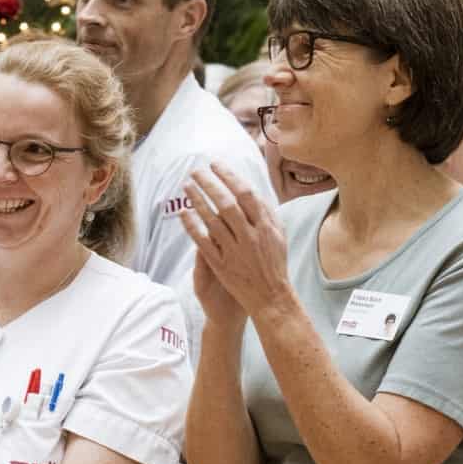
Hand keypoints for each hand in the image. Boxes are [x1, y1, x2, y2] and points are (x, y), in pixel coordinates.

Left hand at [179, 164, 291, 320]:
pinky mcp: (221, 265)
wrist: (271, 298)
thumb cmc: (275, 264)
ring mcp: (234, 251)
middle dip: (209, 183)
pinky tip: (183, 213)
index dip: (229, 176)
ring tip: (186, 186)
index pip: (245, 193)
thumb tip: (253, 191)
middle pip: (226, 203)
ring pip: (212, 220)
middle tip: (195, 171)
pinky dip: (192, 226)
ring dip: (198, 201)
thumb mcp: (279, 236)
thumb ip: (266, 213)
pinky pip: (203, 242)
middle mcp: (250, 237)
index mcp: (265, 227)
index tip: (215, 165)